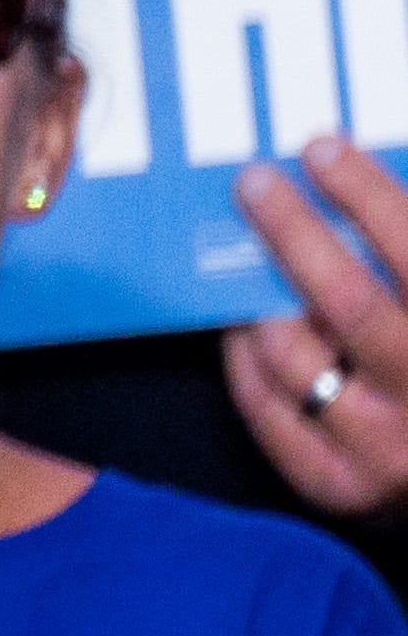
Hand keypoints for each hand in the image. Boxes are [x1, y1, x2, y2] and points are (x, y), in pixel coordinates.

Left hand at [229, 137, 407, 517]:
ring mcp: (385, 451)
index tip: (321, 148)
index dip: (366, 195)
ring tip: (244, 259)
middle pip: (349, 304)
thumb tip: (347, 182)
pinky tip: (245, 327)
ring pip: (296, 358)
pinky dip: (248, 362)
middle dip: (295, 234)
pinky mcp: (339, 487)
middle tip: (254, 183)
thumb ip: (406, 255)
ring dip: (261, 301)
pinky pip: (267, 409)